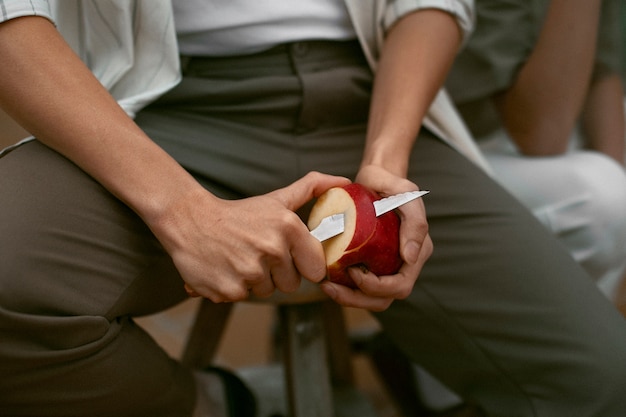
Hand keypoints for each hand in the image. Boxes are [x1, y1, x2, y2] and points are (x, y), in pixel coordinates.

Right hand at [152, 172, 350, 302]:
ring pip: (267, 291)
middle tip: (258, 254)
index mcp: (288, 227)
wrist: (190, 220)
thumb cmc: (239, 213)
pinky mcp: (230, 290)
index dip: (302, 264)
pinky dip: (234, 288)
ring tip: (240, 258)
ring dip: (255, 281)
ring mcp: (250, 272)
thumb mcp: (277, 199)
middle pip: (291, 284)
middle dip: (278, 273)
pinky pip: (243, 297)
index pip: (315, 268)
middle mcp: (272, 249)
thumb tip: (344, 180)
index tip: (287, 255)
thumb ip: (312, 188)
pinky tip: (225, 268)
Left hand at [319, 165, 431, 310]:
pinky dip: (343, 288)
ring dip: (348, 298)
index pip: (399, 286)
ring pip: (370, 298)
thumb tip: (409, 257)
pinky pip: (358, 286)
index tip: (354, 271)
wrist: (374, 179)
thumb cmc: (390, 184)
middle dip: (357, 299)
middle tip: (330, 286)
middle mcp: (403, 265)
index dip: (376, 287)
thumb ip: (415, 222)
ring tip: (326, 286)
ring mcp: (386, 266)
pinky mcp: (369, 263)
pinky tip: (326, 278)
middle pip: (383, 299)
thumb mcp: (406, 194)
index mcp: (417, 254)